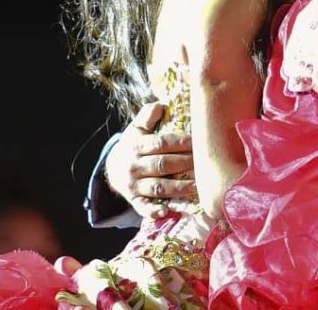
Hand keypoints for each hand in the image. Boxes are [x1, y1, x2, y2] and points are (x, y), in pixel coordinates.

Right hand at [105, 102, 195, 218]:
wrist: (112, 168)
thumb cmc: (132, 145)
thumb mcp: (136, 128)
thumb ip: (147, 116)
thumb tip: (160, 105)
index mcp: (136, 146)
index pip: (160, 143)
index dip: (180, 142)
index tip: (198, 141)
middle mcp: (134, 166)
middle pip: (162, 165)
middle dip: (185, 163)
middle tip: (205, 163)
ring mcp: (134, 185)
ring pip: (158, 187)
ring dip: (178, 188)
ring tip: (198, 187)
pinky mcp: (134, 200)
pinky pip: (143, 208)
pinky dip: (153, 211)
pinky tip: (166, 212)